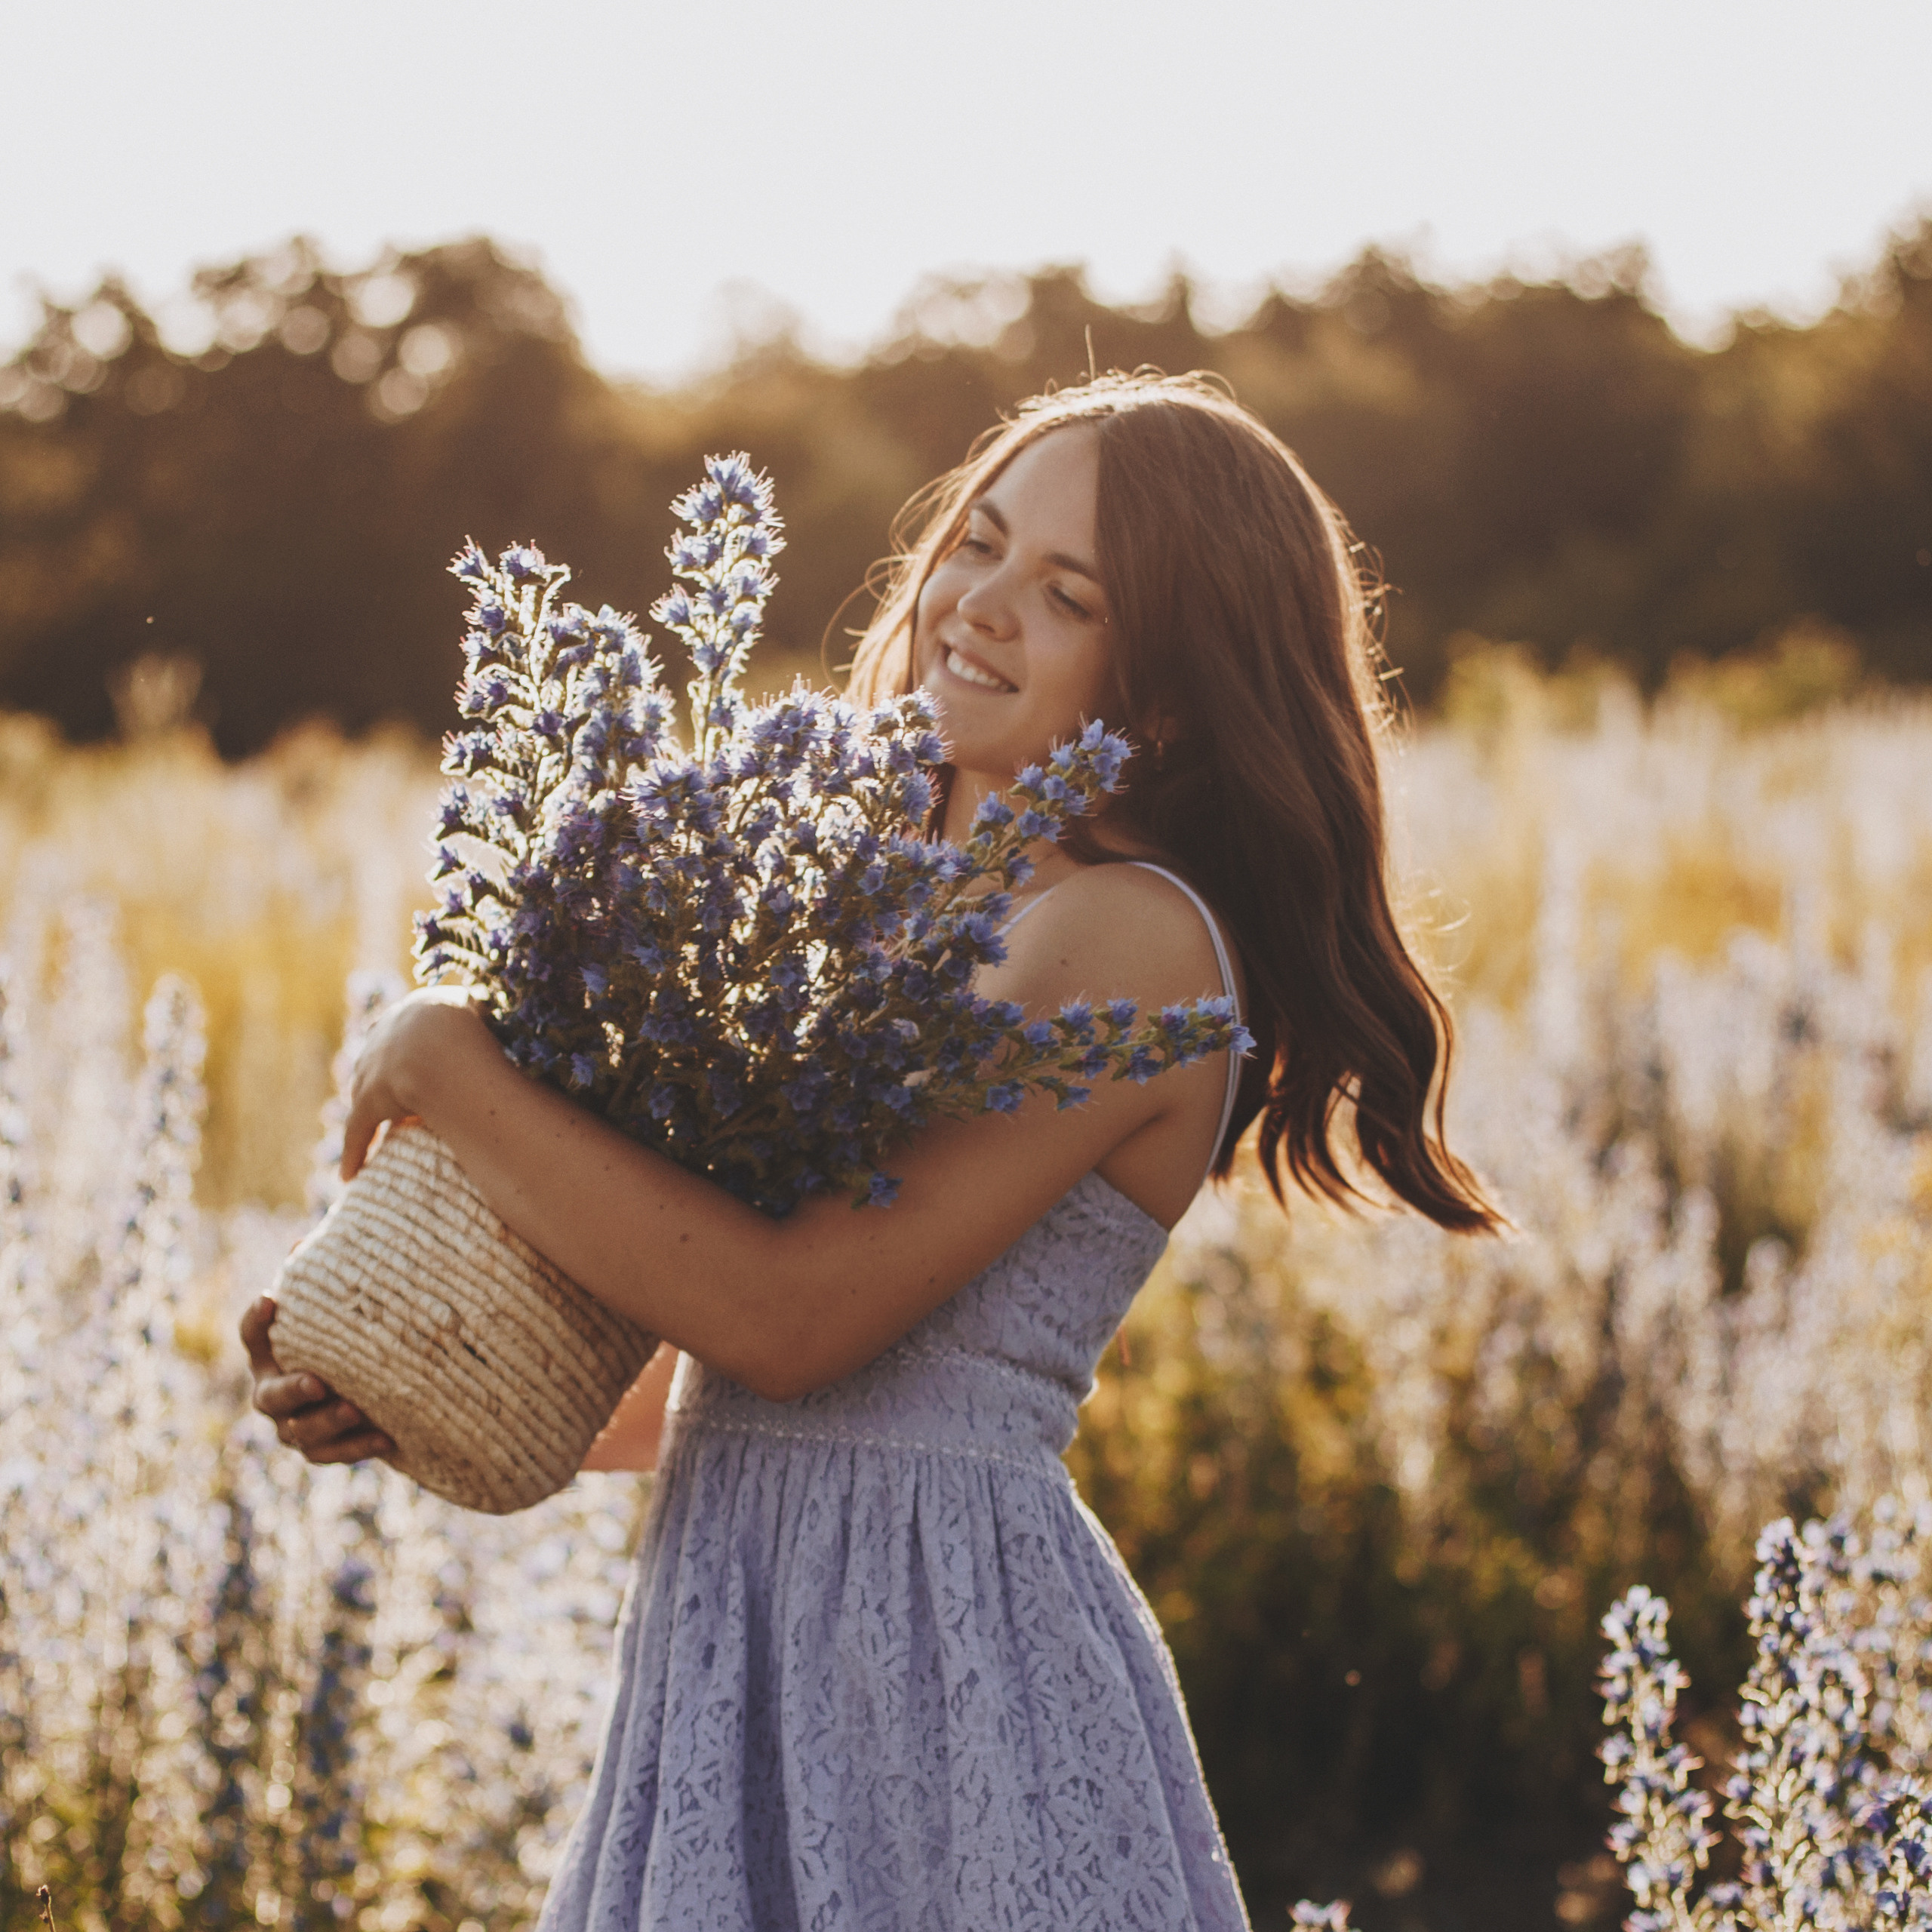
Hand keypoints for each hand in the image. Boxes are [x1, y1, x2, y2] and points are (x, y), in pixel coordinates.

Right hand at [240, 1296, 393, 1463]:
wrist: (366, 1393)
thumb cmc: (344, 1339)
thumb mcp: (339, 1313)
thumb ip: (326, 1284)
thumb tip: (303, 1241)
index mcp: (271, 1355)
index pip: (253, 1337)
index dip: (256, 1321)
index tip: (271, 1300)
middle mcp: (273, 1393)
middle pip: (271, 1396)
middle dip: (292, 1390)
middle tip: (316, 1382)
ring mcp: (293, 1426)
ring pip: (301, 1431)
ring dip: (328, 1421)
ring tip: (355, 1409)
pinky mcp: (320, 1450)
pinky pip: (334, 1454)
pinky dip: (358, 1447)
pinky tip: (385, 1438)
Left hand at [341, 984, 493, 1180]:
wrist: (451, 1056)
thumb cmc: (483, 1033)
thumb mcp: (488, 1011)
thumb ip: (485, 1012)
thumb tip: (494, 1011)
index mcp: (419, 1007)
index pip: (410, 1021)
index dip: (414, 1041)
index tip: (419, 1055)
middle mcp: (389, 1030)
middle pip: (380, 1053)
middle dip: (383, 1072)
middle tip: (396, 1093)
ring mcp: (374, 1064)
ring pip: (362, 1089)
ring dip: (365, 1109)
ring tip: (374, 1129)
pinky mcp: (367, 1099)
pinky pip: (358, 1130)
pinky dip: (354, 1152)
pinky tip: (348, 1175)